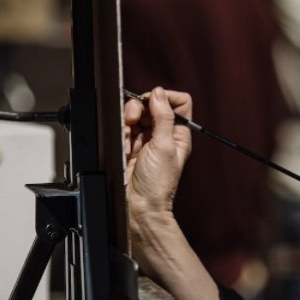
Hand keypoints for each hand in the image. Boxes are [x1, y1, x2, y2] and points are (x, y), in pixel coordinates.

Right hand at [123, 86, 192, 220]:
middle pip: (151, 105)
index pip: (178, 103)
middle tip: (135, 120)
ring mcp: (145, 140)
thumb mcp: (165, 146)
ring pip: (135, 114)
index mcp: (178, 133)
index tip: (154, 102)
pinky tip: (125, 149)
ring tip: (129, 139)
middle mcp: (162, 134)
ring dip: (128, 124)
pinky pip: (123, 128)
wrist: (139, 206)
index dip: (166, 98)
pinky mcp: (129, 146)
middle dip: (140, 110)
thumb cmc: (157, 184)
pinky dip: (121, 135)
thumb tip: (159, 93)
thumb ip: (163, 117)